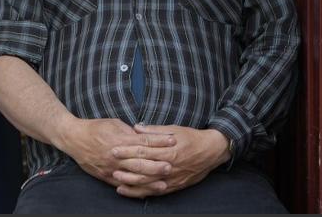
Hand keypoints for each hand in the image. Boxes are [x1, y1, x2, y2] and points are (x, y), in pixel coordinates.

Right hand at [56, 117, 174, 187]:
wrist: (74, 138)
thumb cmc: (95, 128)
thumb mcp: (114, 123)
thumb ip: (130, 131)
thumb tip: (144, 134)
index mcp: (120, 139)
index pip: (144, 141)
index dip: (159, 141)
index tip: (173, 140)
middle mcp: (117, 155)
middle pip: (141, 161)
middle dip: (157, 164)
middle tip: (172, 166)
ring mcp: (112, 167)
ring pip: (133, 176)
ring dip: (149, 180)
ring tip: (163, 183)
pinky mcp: (106, 176)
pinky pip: (122, 184)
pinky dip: (134, 188)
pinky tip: (144, 191)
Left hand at [111, 126, 229, 197]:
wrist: (211, 152)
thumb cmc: (191, 138)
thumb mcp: (174, 129)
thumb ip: (154, 130)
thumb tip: (136, 127)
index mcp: (168, 150)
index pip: (143, 151)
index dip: (127, 150)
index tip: (114, 148)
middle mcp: (169, 166)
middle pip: (143, 168)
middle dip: (126, 167)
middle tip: (111, 164)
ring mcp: (171, 178)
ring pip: (148, 183)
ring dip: (131, 183)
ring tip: (116, 181)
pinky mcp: (174, 186)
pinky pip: (156, 192)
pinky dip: (142, 193)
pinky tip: (131, 192)